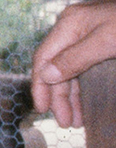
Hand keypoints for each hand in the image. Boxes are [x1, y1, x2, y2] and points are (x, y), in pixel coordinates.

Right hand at [31, 0, 115, 126]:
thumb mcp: (106, 41)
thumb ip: (76, 58)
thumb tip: (46, 75)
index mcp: (69, 24)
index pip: (44, 57)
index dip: (40, 85)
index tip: (42, 110)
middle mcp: (74, 28)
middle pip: (58, 66)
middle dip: (59, 95)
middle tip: (66, 123)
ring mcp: (89, 34)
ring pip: (72, 68)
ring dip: (72, 94)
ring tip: (76, 119)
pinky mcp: (104, 40)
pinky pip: (86, 66)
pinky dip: (84, 84)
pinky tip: (86, 99)